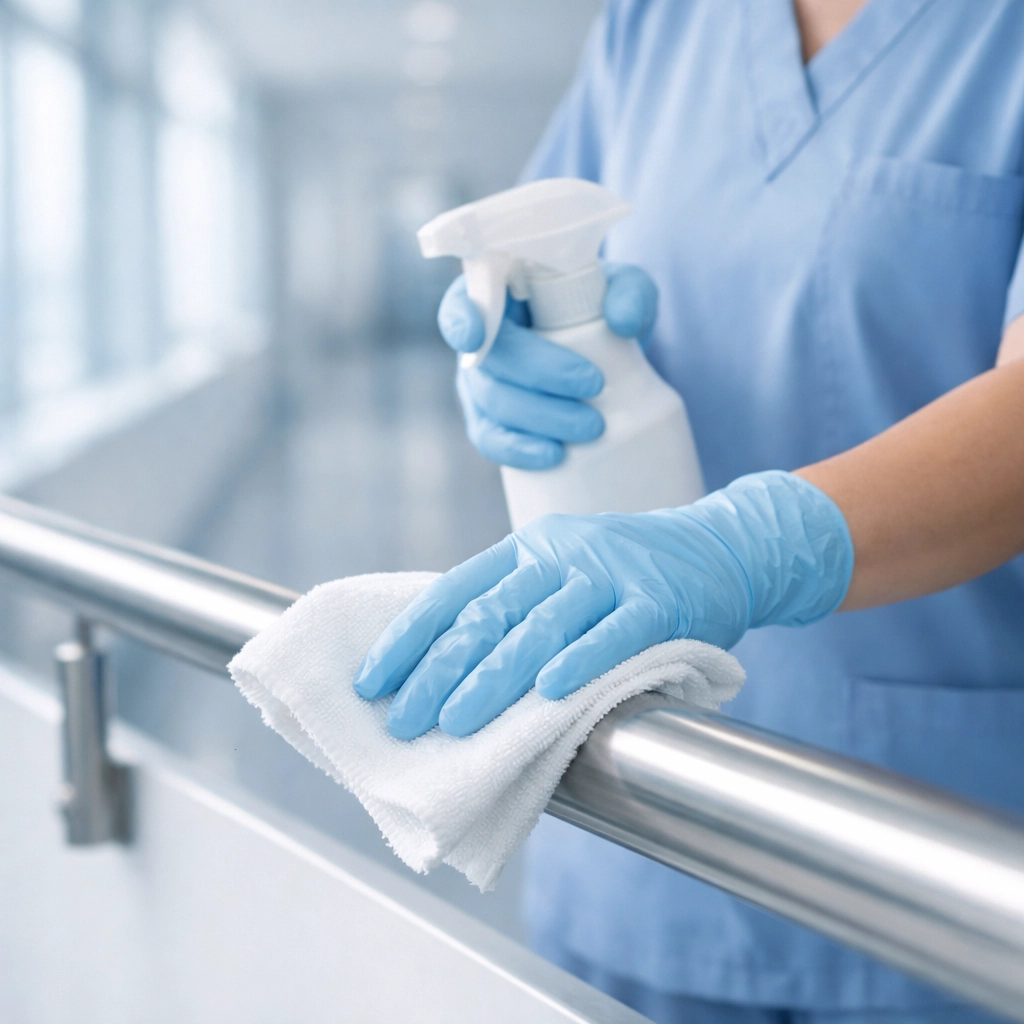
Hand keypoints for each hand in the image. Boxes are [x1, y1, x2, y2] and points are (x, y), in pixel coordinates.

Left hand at [354, 471, 852, 739]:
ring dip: (495, 675)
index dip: (410, 637)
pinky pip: (615, 631)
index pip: (455, 591)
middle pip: (490, 612)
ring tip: (456, 721)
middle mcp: (562, 553)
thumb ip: (519, 611)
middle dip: (440, 670)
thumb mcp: (566, 576)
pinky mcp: (659, 599)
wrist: (722, 547)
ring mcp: (612, 572)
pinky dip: (582, 658)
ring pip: (543, 623)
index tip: (371, 682)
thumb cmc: (630, 577)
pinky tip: (550, 690)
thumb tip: (450, 676)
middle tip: (405, 719)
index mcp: (530, 548)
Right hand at [440, 263, 658, 469]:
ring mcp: (480, 383)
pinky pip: (492, 440)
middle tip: (596, 385)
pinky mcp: (491, 422)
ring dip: (541, 417)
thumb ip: (630, 294)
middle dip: (539, 374)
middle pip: (489, 359)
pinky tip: (553, 455)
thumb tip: (623, 322)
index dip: (460, 320)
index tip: (474, 337)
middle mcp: (479, 339)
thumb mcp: (624, 290)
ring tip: (592, 426)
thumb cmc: (603, 310)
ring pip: (493, 403)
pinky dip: (520, 450)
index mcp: (497, 293)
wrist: (605, 356)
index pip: (462, 301)